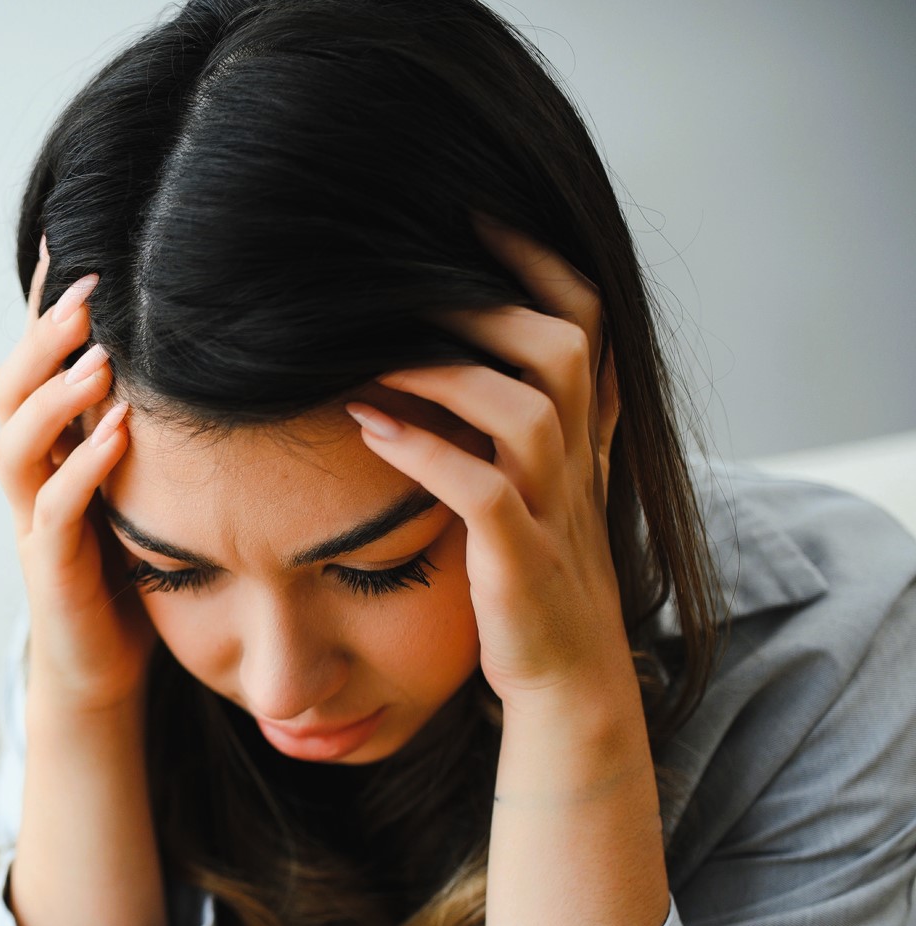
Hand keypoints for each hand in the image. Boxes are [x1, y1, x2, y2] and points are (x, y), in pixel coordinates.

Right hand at [0, 237, 154, 713]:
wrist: (107, 668)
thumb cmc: (133, 567)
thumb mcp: (145, 482)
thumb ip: (150, 422)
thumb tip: (203, 346)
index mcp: (50, 450)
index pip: (36, 364)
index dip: (43, 305)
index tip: (73, 242)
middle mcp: (30, 478)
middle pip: (8, 391)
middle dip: (42, 337)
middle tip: (87, 288)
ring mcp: (32, 524)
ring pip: (14, 445)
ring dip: (53, 396)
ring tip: (98, 357)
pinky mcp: (50, 572)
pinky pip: (53, 512)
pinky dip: (82, 469)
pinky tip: (120, 434)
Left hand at [346, 220, 630, 715]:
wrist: (564, 684)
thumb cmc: (527, 580)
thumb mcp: (529, 487)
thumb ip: (508, 420)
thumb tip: (446, 349)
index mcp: (582, 437)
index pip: (585, 322)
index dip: (539, 261)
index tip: (473, 212)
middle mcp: (578, 464)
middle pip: (566, 347)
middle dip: (492, 301)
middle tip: (409, 271)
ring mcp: (555, 513)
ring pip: (528, 412)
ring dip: (447, 373)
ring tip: (373, 352)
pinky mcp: (521, 565)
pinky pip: (482, 494)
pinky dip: (426, 454)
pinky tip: (370, 427)